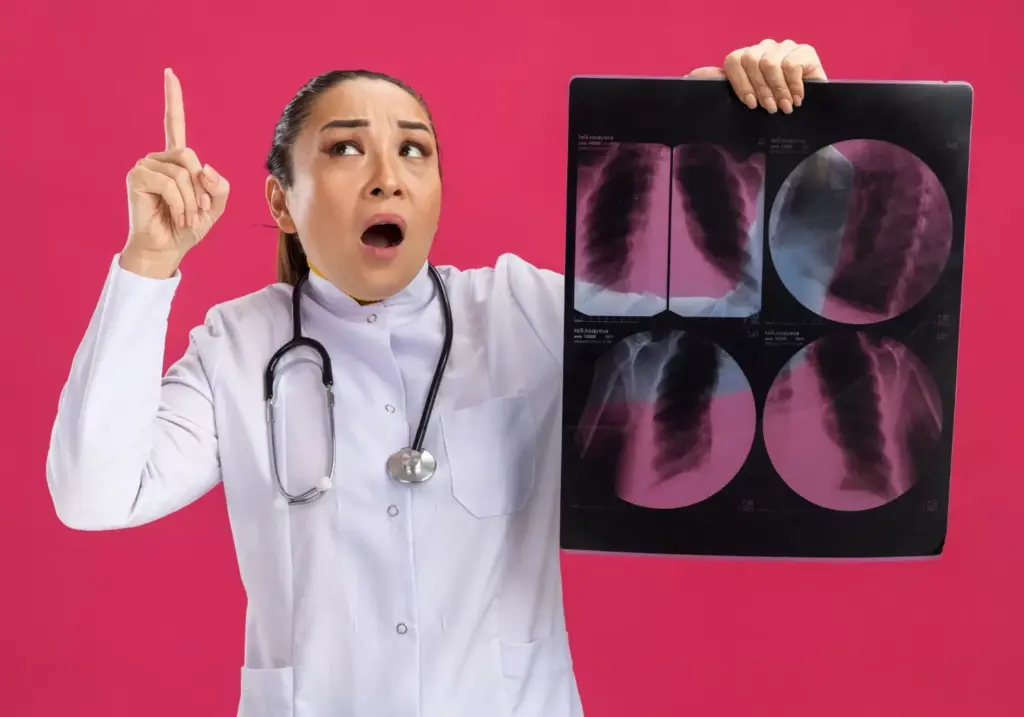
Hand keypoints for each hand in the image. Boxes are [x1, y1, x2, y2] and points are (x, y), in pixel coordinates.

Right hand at [121, 68, 229, 277]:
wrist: (167, 249)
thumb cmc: (187, 228)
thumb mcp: (214, 207)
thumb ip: (220, 187)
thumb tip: (204, 168)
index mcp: (177, 162)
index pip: (175, 125)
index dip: (173, 99)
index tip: (169, 73)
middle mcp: (158, 159)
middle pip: (190, 156)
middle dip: (201, 188)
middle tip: (198, 212)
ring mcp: (145, 167)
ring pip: (183, 172)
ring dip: (192, 201)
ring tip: (185, 217)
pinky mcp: (136, 178)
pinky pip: (170, 183)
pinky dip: (180, 204)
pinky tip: (176, 216)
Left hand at [689, 39, 826, 114]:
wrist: (808, 121)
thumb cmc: (770, 115)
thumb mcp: (740, 106)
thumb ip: (717, 89)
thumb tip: (691, 75)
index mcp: (746, 60)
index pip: (733, 60)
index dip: (739, 83)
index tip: (749, 104)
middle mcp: (764, 50)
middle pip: (751, 60)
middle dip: (759, 89)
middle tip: (769, 109)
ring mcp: (784, 48)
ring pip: (770, 62)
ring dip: (776, 90)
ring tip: (784, 107)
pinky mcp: (805, 52)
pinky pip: (791, 63)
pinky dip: (793, 85)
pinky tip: (797, 99)